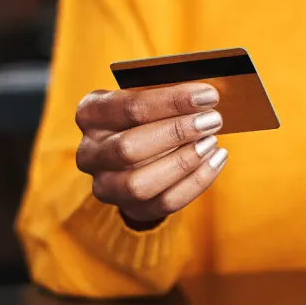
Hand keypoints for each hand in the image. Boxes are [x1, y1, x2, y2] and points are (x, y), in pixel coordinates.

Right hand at [75, 83, 227, 225]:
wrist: (139, 154)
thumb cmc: (149, 116)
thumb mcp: (151, 98)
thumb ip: (171, 97)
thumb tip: (207, 97)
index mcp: (91, 114)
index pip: (129, 107)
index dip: (172, 101)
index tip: (208, 96)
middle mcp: (89, 152)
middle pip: (128, 148)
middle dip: (176, 133)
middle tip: (212, 120)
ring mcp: (106, 185)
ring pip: (140, 184)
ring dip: (184, 162)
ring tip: (211, 142)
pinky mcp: (131, 208)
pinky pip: (165, 202)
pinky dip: (197, 181)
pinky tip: (216, 159)